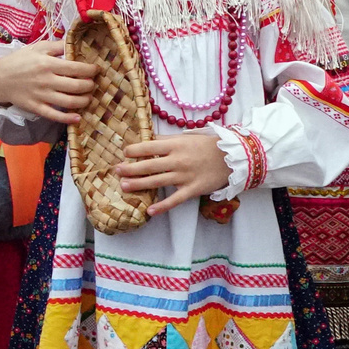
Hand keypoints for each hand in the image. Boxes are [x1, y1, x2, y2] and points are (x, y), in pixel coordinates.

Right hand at [0, 39, 98, 123]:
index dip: (91, 70)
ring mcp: (41, 95)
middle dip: (90, 86)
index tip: (96, 70)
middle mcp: (46, 80)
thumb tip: (75, 43)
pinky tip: (77, 118)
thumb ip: (57, 45)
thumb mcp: (37, 47)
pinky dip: (68, 119)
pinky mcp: (36, 107)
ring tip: (88, 97)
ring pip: (70, 102)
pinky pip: (55, 115)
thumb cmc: (20, 60)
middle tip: (93, 84)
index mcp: (47, 63)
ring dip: (84, 101)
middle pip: (77, 86)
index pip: (76, 68)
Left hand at [117, 133, 231, 215]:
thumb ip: (167, 141)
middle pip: (148, 166)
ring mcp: (184, 176)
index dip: (134, 150)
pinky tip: (149, 211)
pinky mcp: (192, 190)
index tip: (124, 152)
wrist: (232, 157)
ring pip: (156, 182)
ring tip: (123, 186)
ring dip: (138, 185)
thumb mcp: (186, 137)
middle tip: (116, 171)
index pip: (148, 147)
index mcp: (175, 145)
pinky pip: (175, 200)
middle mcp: (177, 160)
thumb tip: (146, 141)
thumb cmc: (206, 145)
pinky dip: (162, 206)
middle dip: (130, 169)